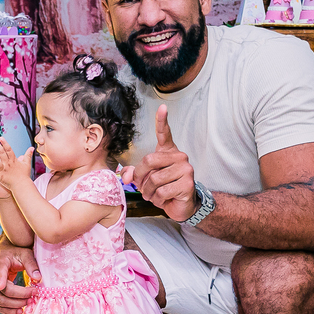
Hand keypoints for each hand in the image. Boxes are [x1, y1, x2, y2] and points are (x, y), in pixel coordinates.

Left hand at [0, 138, 33, 193]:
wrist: (23, 186)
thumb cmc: (24, 176)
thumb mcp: (27, 164)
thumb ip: (28, 155)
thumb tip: (32, 148)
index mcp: (14, 160)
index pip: (9, 150)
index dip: (5, 143)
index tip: (0, 137)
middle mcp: (8, 164)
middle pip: (2, 153)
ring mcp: (4, 170)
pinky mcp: (0, 177)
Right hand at [0, 241, 40, 313]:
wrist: (4, 255)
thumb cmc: (15, 253)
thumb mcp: (25, 254)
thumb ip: (31, 265)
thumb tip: (38, 278)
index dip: (0, 280)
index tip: (2, 286)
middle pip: (3, 291)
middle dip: (19, 297)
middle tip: (32, 296)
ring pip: (0, 301)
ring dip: (14, 306)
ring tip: (28, 303)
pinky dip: (8, 311)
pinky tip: (19, 311)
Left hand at [120, 105, 197, 220]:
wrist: (182, 206)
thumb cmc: (164, 189)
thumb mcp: (146, 179)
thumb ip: (134, 174)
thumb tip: (126, 176)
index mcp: (169, 152)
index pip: (165, 134)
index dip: (162, 121)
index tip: (162, 107)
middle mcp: (180, 157)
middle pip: (149, 161)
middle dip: (141, 178)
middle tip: (143, 187)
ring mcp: (185, 170)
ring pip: (154, 179)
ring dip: (149, 192)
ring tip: (155, 195)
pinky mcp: (187, 184)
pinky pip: (162, 191)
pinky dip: (157, 199)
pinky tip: (164, 200)